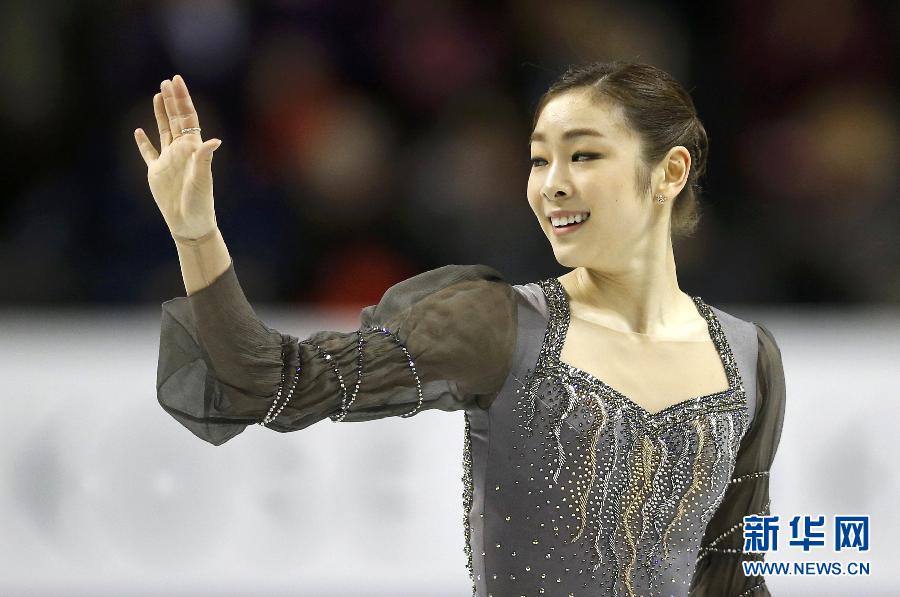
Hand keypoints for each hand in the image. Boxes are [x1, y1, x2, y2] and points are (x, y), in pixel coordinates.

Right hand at [134, 75, 222, 240]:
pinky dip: (143, 142)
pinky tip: (138, 131)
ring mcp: (168, 160)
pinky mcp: (156, 172)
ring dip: (160, 114)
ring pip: (163, 130)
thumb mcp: (203, 180)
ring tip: (157, 96)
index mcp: (192, 149)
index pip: (187, 118)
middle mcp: (181, 151)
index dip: (182, 99)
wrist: (189, 223)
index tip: (177, 81)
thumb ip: (205, 159)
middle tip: (167, 81)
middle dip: (172, 100)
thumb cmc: (200, 204)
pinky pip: (148, 152)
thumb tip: (214, 140)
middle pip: (175, 119)